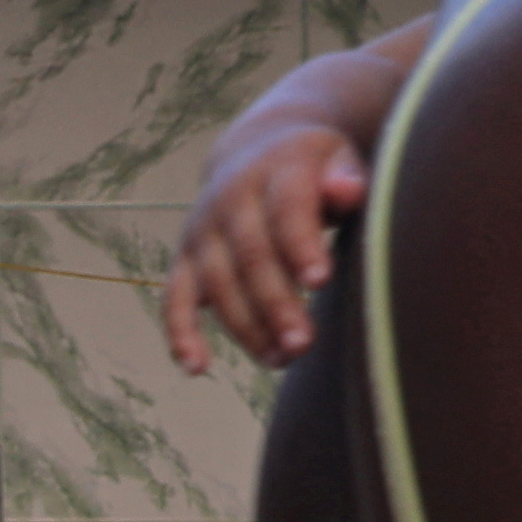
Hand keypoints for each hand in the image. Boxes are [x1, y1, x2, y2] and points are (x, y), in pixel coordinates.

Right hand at [160, 114, 365, 371]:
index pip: (286, 209)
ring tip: (280, 360)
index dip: (300, 245)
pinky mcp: (184, 259)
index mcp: (276, 169)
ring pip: (218, 284)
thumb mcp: (338, 160)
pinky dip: (181, 334)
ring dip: (246, 328)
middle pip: (251, 255)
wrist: (256, 152)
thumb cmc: (313, 170)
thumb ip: (347, 178)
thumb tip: (346, 191)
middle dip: (275, 303)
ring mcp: (202, 231)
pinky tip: (197, 368)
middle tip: (302, 344)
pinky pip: (174, 300)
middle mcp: (231, 198)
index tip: (320, 281)